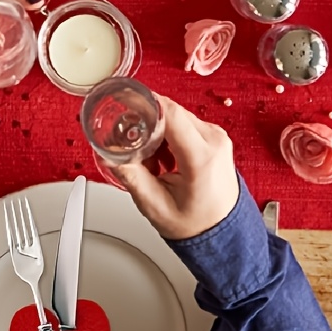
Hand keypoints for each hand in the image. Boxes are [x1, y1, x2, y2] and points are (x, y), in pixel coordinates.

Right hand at [113, 96, 239, 240]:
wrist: (223, 232)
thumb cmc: (196, 224)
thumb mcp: (154, 204)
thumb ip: (129, 175)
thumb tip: (107, 153)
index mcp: (202, 157)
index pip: (170, 113)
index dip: (143, 101)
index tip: (122, 98)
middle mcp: (214, 141)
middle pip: (170, 112)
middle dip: (145, 123)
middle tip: (132, 146)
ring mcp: (216, 136)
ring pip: (175, 116)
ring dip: (156, 131)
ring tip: (152, 161)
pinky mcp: (214, 137)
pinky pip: (184, 123)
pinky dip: (168, 135)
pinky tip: (164, 158)